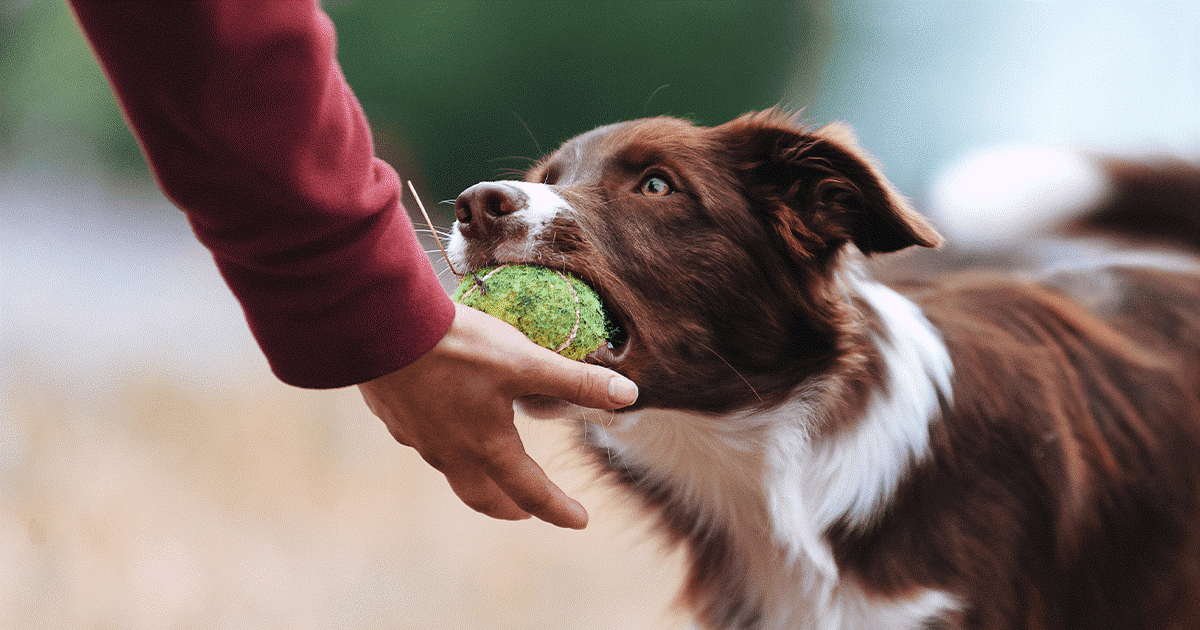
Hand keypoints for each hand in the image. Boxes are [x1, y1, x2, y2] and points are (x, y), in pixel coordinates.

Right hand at [358, 303, 638, 528]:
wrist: (379, 327)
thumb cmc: (456, 347)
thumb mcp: (525, 361)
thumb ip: (575, 380)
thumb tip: (629, 394)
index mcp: (487, 448)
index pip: (532, 492)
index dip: (560, 509)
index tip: (580, 521)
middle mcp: (451, 454)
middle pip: (484, 497)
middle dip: (511, 506)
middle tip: (529, 509)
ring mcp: (418, 439)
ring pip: (453, 471)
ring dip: (478, 477)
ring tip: (490, 465)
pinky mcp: (395, 417)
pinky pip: (426, 442)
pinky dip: (447, 444)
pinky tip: (447, 423)